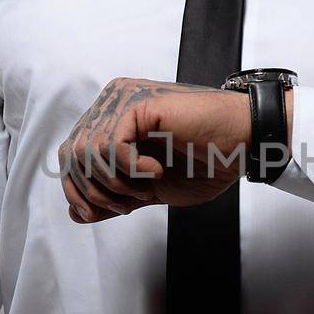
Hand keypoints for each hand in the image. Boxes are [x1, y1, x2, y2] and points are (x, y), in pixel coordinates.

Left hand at [57, 75, 290, 222]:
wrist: (243, 145)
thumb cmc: (204, 162)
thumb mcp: (148, 189)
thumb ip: (113, 197)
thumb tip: (75, 214)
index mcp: (111, 119)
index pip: (70, 156)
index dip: (81, 191)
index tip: (112, 211)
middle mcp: (112, 103)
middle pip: (71, 155)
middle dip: (97, 192)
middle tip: (131, 203)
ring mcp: (123, 99)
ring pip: (86, 152)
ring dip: (116, 182)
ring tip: (147, 186)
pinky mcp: (138, 103)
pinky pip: (110, 146)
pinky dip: (131, 169)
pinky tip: (156, 170)